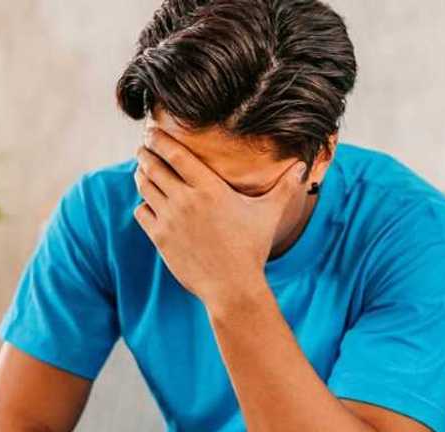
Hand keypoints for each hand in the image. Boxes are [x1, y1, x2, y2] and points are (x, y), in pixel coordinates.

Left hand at [133, 127, 307, 311]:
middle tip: (144, 146)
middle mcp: (185, 200)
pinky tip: (149, 202)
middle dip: (145, 153)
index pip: (175, 153)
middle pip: (154, 166)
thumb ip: (284, 187)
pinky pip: (142, 212)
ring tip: (142, 169)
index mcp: (209, 188)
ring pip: (145, 187)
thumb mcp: (269, 214)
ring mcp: (170, 219)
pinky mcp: (160, 239)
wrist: (232, 287)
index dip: (159, 139)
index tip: (152, 131)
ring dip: (141, 175)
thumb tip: (303, 167)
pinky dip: (143, 204)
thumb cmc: (252, 249)